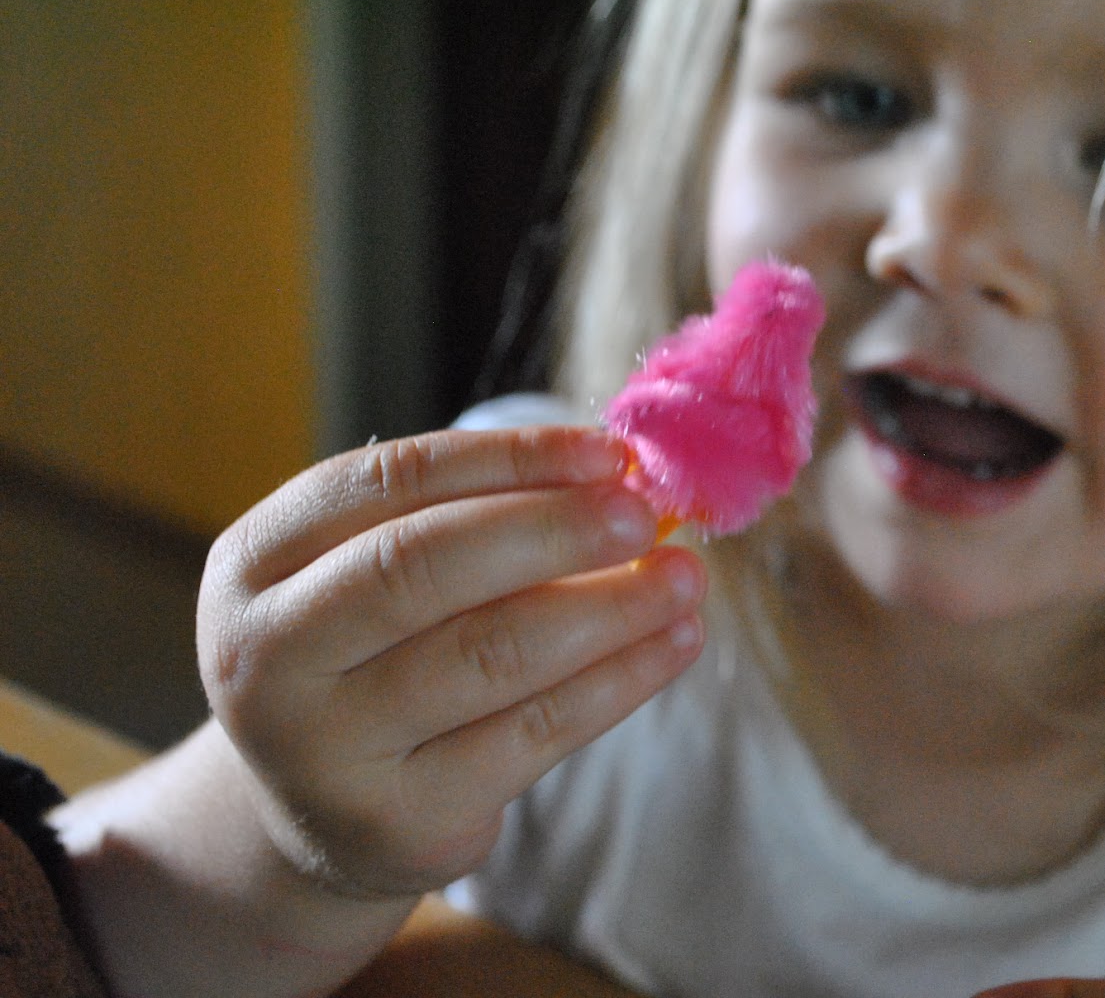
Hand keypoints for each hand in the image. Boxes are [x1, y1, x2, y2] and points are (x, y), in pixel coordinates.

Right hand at [197, 425, 705, 898]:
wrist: (319, 811)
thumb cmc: (371, 653)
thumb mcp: (372, 572)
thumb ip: (467, 517)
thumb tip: (615, 474)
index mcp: (253, 564)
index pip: (385, 484)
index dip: (505, 459)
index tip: (605, 450)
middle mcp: (267, 658)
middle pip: (425, 568)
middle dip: (553, 530)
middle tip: (645, 513)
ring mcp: (326, 751)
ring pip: (492, 655)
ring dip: (610, 607)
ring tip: (684, 578)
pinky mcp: (402, 821)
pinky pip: (535, 734)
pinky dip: (619, 680)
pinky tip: (673, 643)